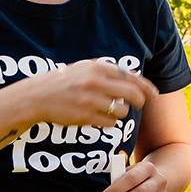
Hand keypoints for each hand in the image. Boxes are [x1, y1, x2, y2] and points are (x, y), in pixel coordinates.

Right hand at [15, 60, 158, 127]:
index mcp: (98, 68)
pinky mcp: (85, 116)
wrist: (36, 96)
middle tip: (138, 105)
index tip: (154, 94)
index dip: (146, 87)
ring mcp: (90, 100)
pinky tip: (99, 118)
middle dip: (140, 101)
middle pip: (132, 94)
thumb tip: (135, 76)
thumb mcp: (85, 68)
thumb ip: (108, 72)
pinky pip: (109, 123)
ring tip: (110, 110)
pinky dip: (109, 122)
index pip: (131, 77)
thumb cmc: (64, 82)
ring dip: (120, 113)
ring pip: (122, 111)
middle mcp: (96, 82)